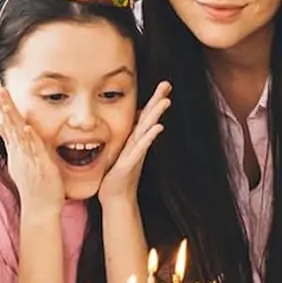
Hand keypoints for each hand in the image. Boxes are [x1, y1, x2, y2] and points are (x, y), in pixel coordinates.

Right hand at [0, 84, 64, 216]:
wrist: (39, 208)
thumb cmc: (32, 184)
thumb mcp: (18, 160)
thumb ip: (11, 142)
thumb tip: (0, 126)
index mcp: (15, 148)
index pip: (4, 121)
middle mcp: (18, 151)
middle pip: (7, 124)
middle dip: (1, 105)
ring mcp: (27, 158)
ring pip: (17, 134)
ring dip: (11, 117)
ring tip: (5, 102)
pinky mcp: (38, 165)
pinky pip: (33, 149)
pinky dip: (28, 138)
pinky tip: (25, 127)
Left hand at [98, 82, 169, 204]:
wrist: (114, 198)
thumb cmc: (114, 175)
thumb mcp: (118, 150)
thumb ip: (124, 136)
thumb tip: (126, 122)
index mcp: (134, 139)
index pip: (144, 115)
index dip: (153, 99)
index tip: (163, 84)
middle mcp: (138, 143)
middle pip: (149, 117)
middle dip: (158, 100)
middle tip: (167, 84)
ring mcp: (136, 152)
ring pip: (147, 130)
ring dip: (156, 115)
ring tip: (166, 101)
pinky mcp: (131, 163)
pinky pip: (141, 148)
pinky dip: (149, 137)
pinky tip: (158, 127)